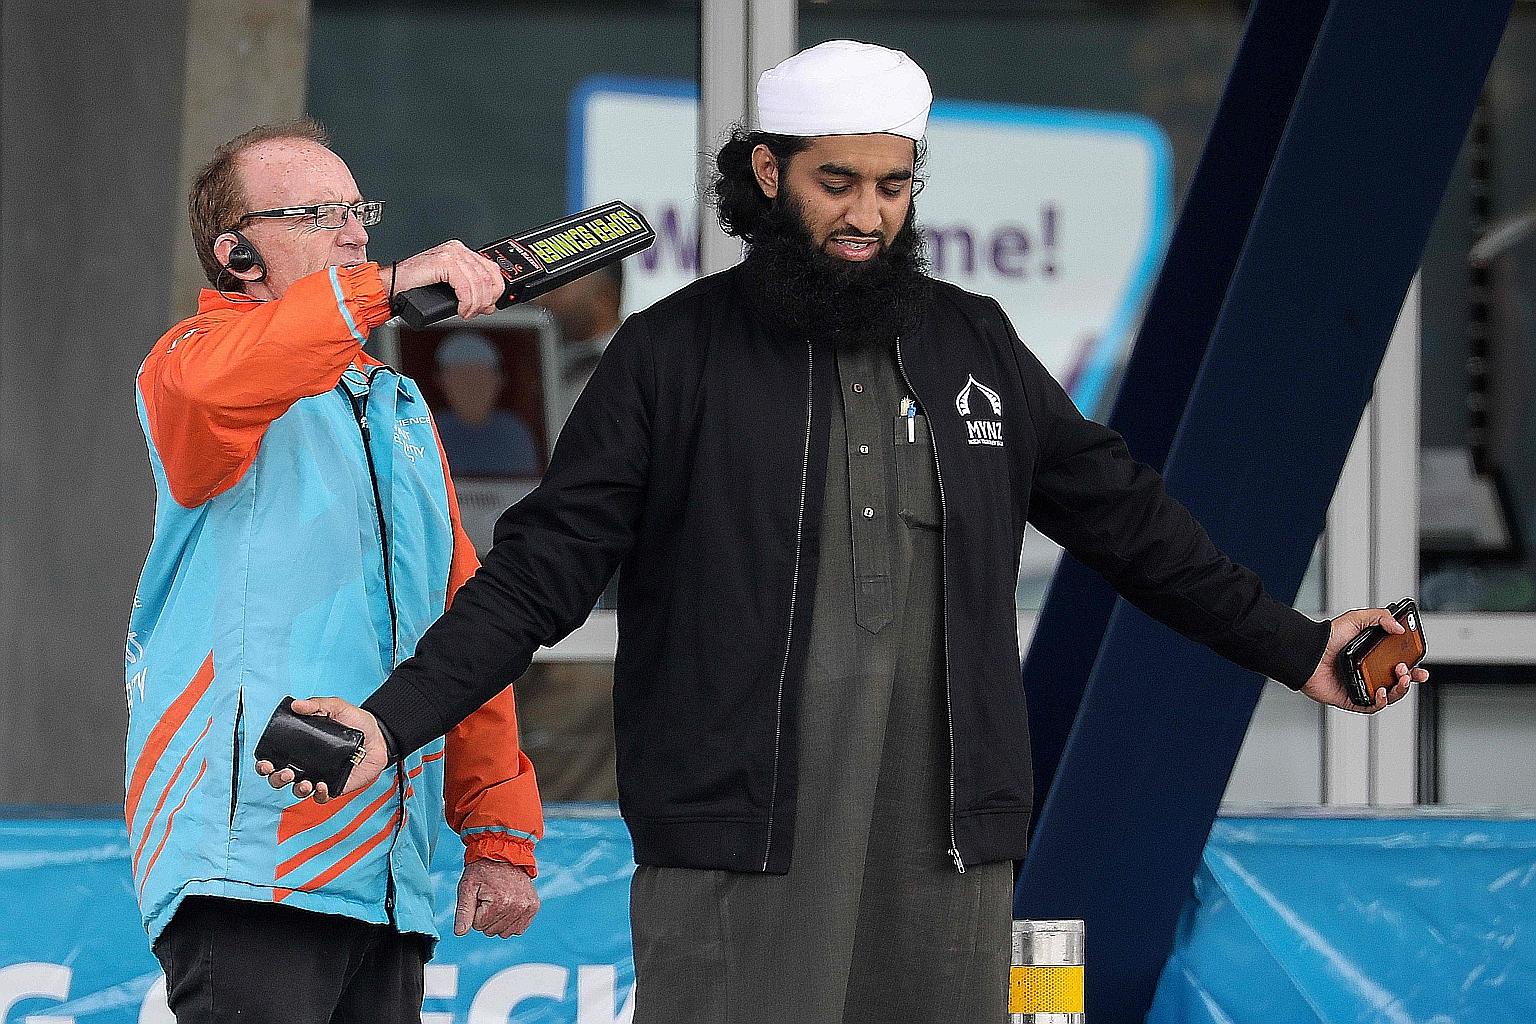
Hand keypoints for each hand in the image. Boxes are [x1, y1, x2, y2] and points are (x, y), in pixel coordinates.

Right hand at [254, 697, 387, 801]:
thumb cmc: (356, 722)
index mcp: (300, 747)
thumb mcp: (336, 708)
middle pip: (279, 779)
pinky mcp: (334, 786)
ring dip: (296, 789)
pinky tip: (323, 785)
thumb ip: (318, 705)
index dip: (264, 763)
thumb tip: (296, 705)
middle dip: (276, 779)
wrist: (379, 736)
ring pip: (298, 791)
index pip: (274, 758)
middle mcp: (306, 764)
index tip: (265, 762)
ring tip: (304, 782)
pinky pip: (321, 797)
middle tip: (285, 773)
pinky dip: (319, 794)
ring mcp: (319, 776)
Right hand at [391, 240, 505, 320]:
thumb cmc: (416, 287)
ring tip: (467, 313)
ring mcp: (451, 254)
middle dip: (486, 300)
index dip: (495, 291)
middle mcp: (458, 250)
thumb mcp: (450, 288)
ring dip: (475, 304)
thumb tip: (489, 304)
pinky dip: (467, 302)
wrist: (393, 285)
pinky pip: (465, 287)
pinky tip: (461, 309)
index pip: (492, 269)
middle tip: (477, 312)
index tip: (489, 305)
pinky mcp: (444, 262)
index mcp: (461, 252)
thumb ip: (470, 290)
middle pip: (487, 277)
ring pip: (478, 283)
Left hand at [454, 859, 539, 937]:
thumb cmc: (483, 870)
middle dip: (487, 916)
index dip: (475, 911)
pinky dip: (511, 921)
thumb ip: (463, 911)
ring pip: (505, 933)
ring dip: (499, 920)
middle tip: (490, 896)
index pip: (478, 926)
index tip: (480, 895)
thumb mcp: (467, 887)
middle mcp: (517, 906)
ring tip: (500, 899)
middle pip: (491, 931)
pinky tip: (509, 906)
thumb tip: (459, 933)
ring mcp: (527, 907)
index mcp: (500, 901)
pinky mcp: (534, 907)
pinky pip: (519, 929)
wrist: (505, 854)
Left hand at [1299, 608, 1427, 712]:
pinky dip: (1379, 702)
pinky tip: (1381, 692)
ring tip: (1399, 679)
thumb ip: (1380, 617)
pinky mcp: (1351, 698)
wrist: (1307, 652)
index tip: (1420, 665)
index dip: (1413, 667)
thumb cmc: (1327, 638)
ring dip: (1399, 690)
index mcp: (1373, 657)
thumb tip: (1399, 627)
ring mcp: (1360, 686)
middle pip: (1398, 682)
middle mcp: (1368, 673)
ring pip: (1388, 696)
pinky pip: (1370, 706)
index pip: (1399, 665)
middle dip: (1410, 680)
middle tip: (1410, 673)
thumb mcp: (1356, 619)